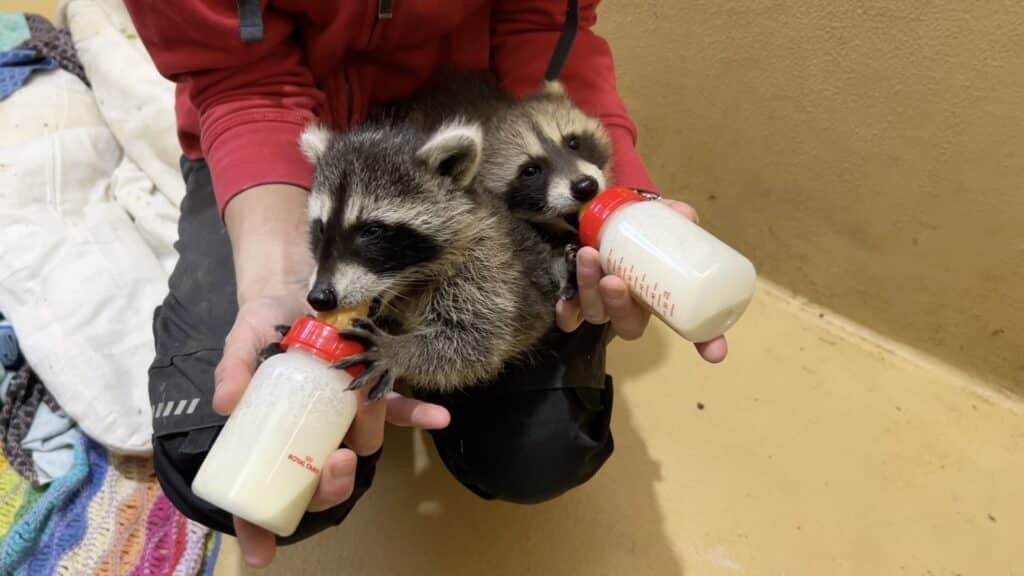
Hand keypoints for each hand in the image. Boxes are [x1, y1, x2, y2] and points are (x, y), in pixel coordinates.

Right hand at [214, 185, 450, 567]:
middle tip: (334, 465)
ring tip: (362, 415)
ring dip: (364, 440)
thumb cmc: (262, 327)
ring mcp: (344, 415)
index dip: (257, 527)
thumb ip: (233, 369)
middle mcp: (311, 435)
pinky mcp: (372, 387)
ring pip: (360, 445)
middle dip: (331, 484)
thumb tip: (227, 402)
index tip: (260, 552)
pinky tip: (440, 417)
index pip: (261, 494)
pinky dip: (419, 414)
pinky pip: (398, 407)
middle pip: (321, 481)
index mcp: (274, 438)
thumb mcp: (241, 344)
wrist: (294, 290)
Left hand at [555, 198, 728, 362]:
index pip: (691, 326)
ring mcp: (602, 304)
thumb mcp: (656, 218)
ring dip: (590, 289)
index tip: (716, 353)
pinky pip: (571, 316)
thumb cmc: (634, 227)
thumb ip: (671, 215)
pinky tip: (565, 299)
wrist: (597, 219)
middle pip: (629, 324)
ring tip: (589, 256)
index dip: (707, 341)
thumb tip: (684, 216)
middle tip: (614, 280)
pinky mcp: (575, 298)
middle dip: (620, 306)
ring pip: (596, 314)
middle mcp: (631, 305)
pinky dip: (568, 311)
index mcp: (658, 294)